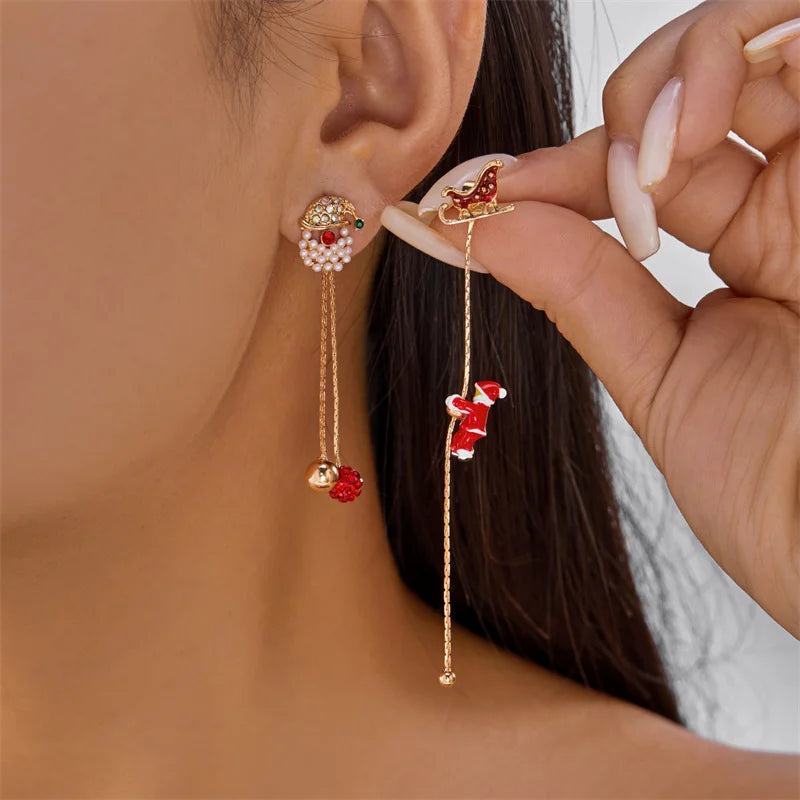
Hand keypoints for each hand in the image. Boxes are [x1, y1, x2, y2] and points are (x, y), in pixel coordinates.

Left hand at [431, 2, 799, 636]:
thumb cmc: (782, 489)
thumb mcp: (662, 380)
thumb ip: (582, 291)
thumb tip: (481, 221)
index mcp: (749, 247)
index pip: (639, 166)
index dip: (557, 169)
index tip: (470, 196)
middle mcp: (799, 195)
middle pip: (691, 87)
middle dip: (619, 111)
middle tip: (571, 180)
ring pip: (753, 42)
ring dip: (675, 73)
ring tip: (649, 154)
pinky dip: (737, 50)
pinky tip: (692, 127)